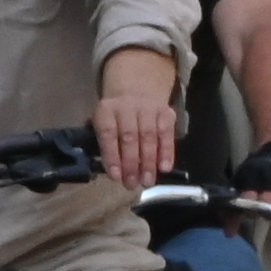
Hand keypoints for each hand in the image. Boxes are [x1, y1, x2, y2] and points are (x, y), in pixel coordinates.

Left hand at [94, 62, 182, 195]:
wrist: (137, 86)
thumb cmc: (116, 113)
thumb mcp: (102, 120)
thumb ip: (103, 142)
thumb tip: (112, 170)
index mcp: (106, 110)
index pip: (108, 134)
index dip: (111, 155)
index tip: (115, 176)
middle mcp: (127, 106)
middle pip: (129, 137)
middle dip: (131, 163)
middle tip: (132, 184)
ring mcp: (148, 108)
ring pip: (149, 136)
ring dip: (149, 161)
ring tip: (147, 181)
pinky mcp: (166, 112)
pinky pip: (167, 134)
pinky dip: (167, 152)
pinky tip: (164, 168)